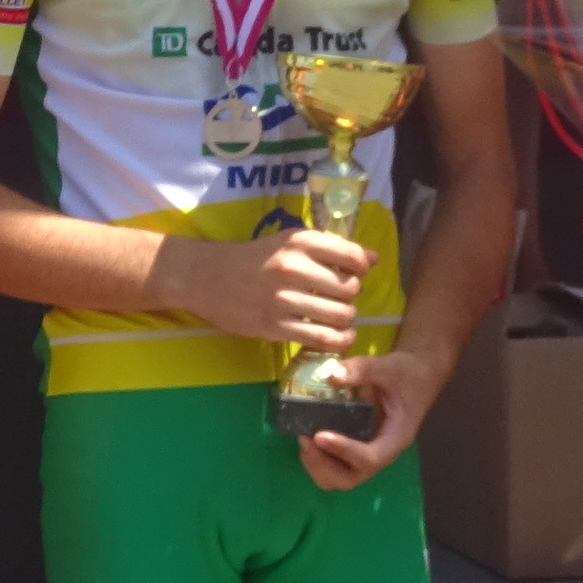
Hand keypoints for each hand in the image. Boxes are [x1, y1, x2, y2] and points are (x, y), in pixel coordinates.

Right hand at [177, 229, 375, 348]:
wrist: (208, 277)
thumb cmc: (254, 258)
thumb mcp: (289, 242)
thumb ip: (330, 248)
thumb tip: (374, 259)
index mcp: (300, 242)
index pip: (352, 257)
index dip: (362, 268)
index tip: (355, 274)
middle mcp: (294, 268)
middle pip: (350, 289)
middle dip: (351, 296)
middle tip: (339, 298)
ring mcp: (285, 299)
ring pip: (341, 316)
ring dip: (346, 320)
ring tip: (338, 318)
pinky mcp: (276, 326)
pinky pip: (322, 338)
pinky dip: (338, 341)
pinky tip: (338, 337)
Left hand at [297, 342, 449, 491]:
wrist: (417, 376)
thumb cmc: (407, 373)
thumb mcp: (389, 366)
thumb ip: (362, 369)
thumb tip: (331, 374)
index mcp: (396, 437)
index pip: (371, 458)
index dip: (344, 451)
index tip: (319, 435)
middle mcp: (382, 452)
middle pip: (351, 478)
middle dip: (324, 465)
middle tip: (306, 439)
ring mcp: (369, 453)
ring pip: (340, 478)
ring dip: (318, 466)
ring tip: (304, 439)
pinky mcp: (357, 449)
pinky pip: (336, 467)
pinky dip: (318, 460)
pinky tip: (309, 437)